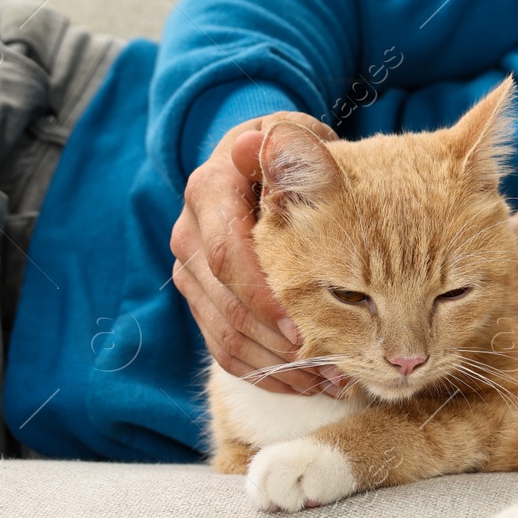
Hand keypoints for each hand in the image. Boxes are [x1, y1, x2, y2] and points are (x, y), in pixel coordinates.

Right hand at [169, 110, 345, 395]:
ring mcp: (190, 270)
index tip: (300, 327)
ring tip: (326, 381)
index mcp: (210, 192)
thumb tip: (259, 143)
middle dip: (275, 343)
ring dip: (274, 366)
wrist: (254, 160)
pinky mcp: (200, 297)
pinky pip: (223, 347)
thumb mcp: (291, 134)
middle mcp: (190, 234)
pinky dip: (263, 371)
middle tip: (326, 366)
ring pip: (222, 335)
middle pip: (224, 305)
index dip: (261, 295)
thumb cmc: (288, 149)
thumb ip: (286, 144)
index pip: (225, 254)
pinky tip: (305, 383)